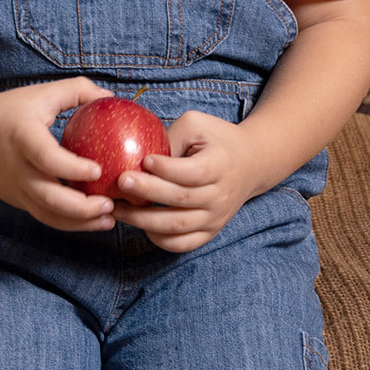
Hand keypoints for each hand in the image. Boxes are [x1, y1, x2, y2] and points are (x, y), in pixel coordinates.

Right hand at [0, 78, 114, 230]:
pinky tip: (91, 219)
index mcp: (23, 137)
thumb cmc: (10, 109)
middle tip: (110, 204)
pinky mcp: (16, 199)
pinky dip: (69, 222)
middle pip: (48, 198)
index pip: (47, 158)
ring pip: (47, 215)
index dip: (73, 168)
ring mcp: (15, 188)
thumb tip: (111, 98)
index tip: (98, 170)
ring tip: (108, 220)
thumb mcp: (42, 93)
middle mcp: (17, 168)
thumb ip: (78, 90)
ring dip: (79, 223)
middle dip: (82, 208)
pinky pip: (43, 216)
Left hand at [114, 106, 262, 253]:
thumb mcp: (196, 125)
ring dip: (143, 220)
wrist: (251, 163)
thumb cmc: (216, 139)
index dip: (166, 168)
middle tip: (120, 182)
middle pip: (180, 199)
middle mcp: (220, 196)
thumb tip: (136, 155)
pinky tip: (139, 225)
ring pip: (176, 226)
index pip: (192, 172)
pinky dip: (159, 239)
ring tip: (117, 208)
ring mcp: (215, 218)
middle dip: (147, 192)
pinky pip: (182, 244)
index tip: (144, 160)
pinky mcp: (209, 231)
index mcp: (220, 165)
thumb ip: (170, 138)